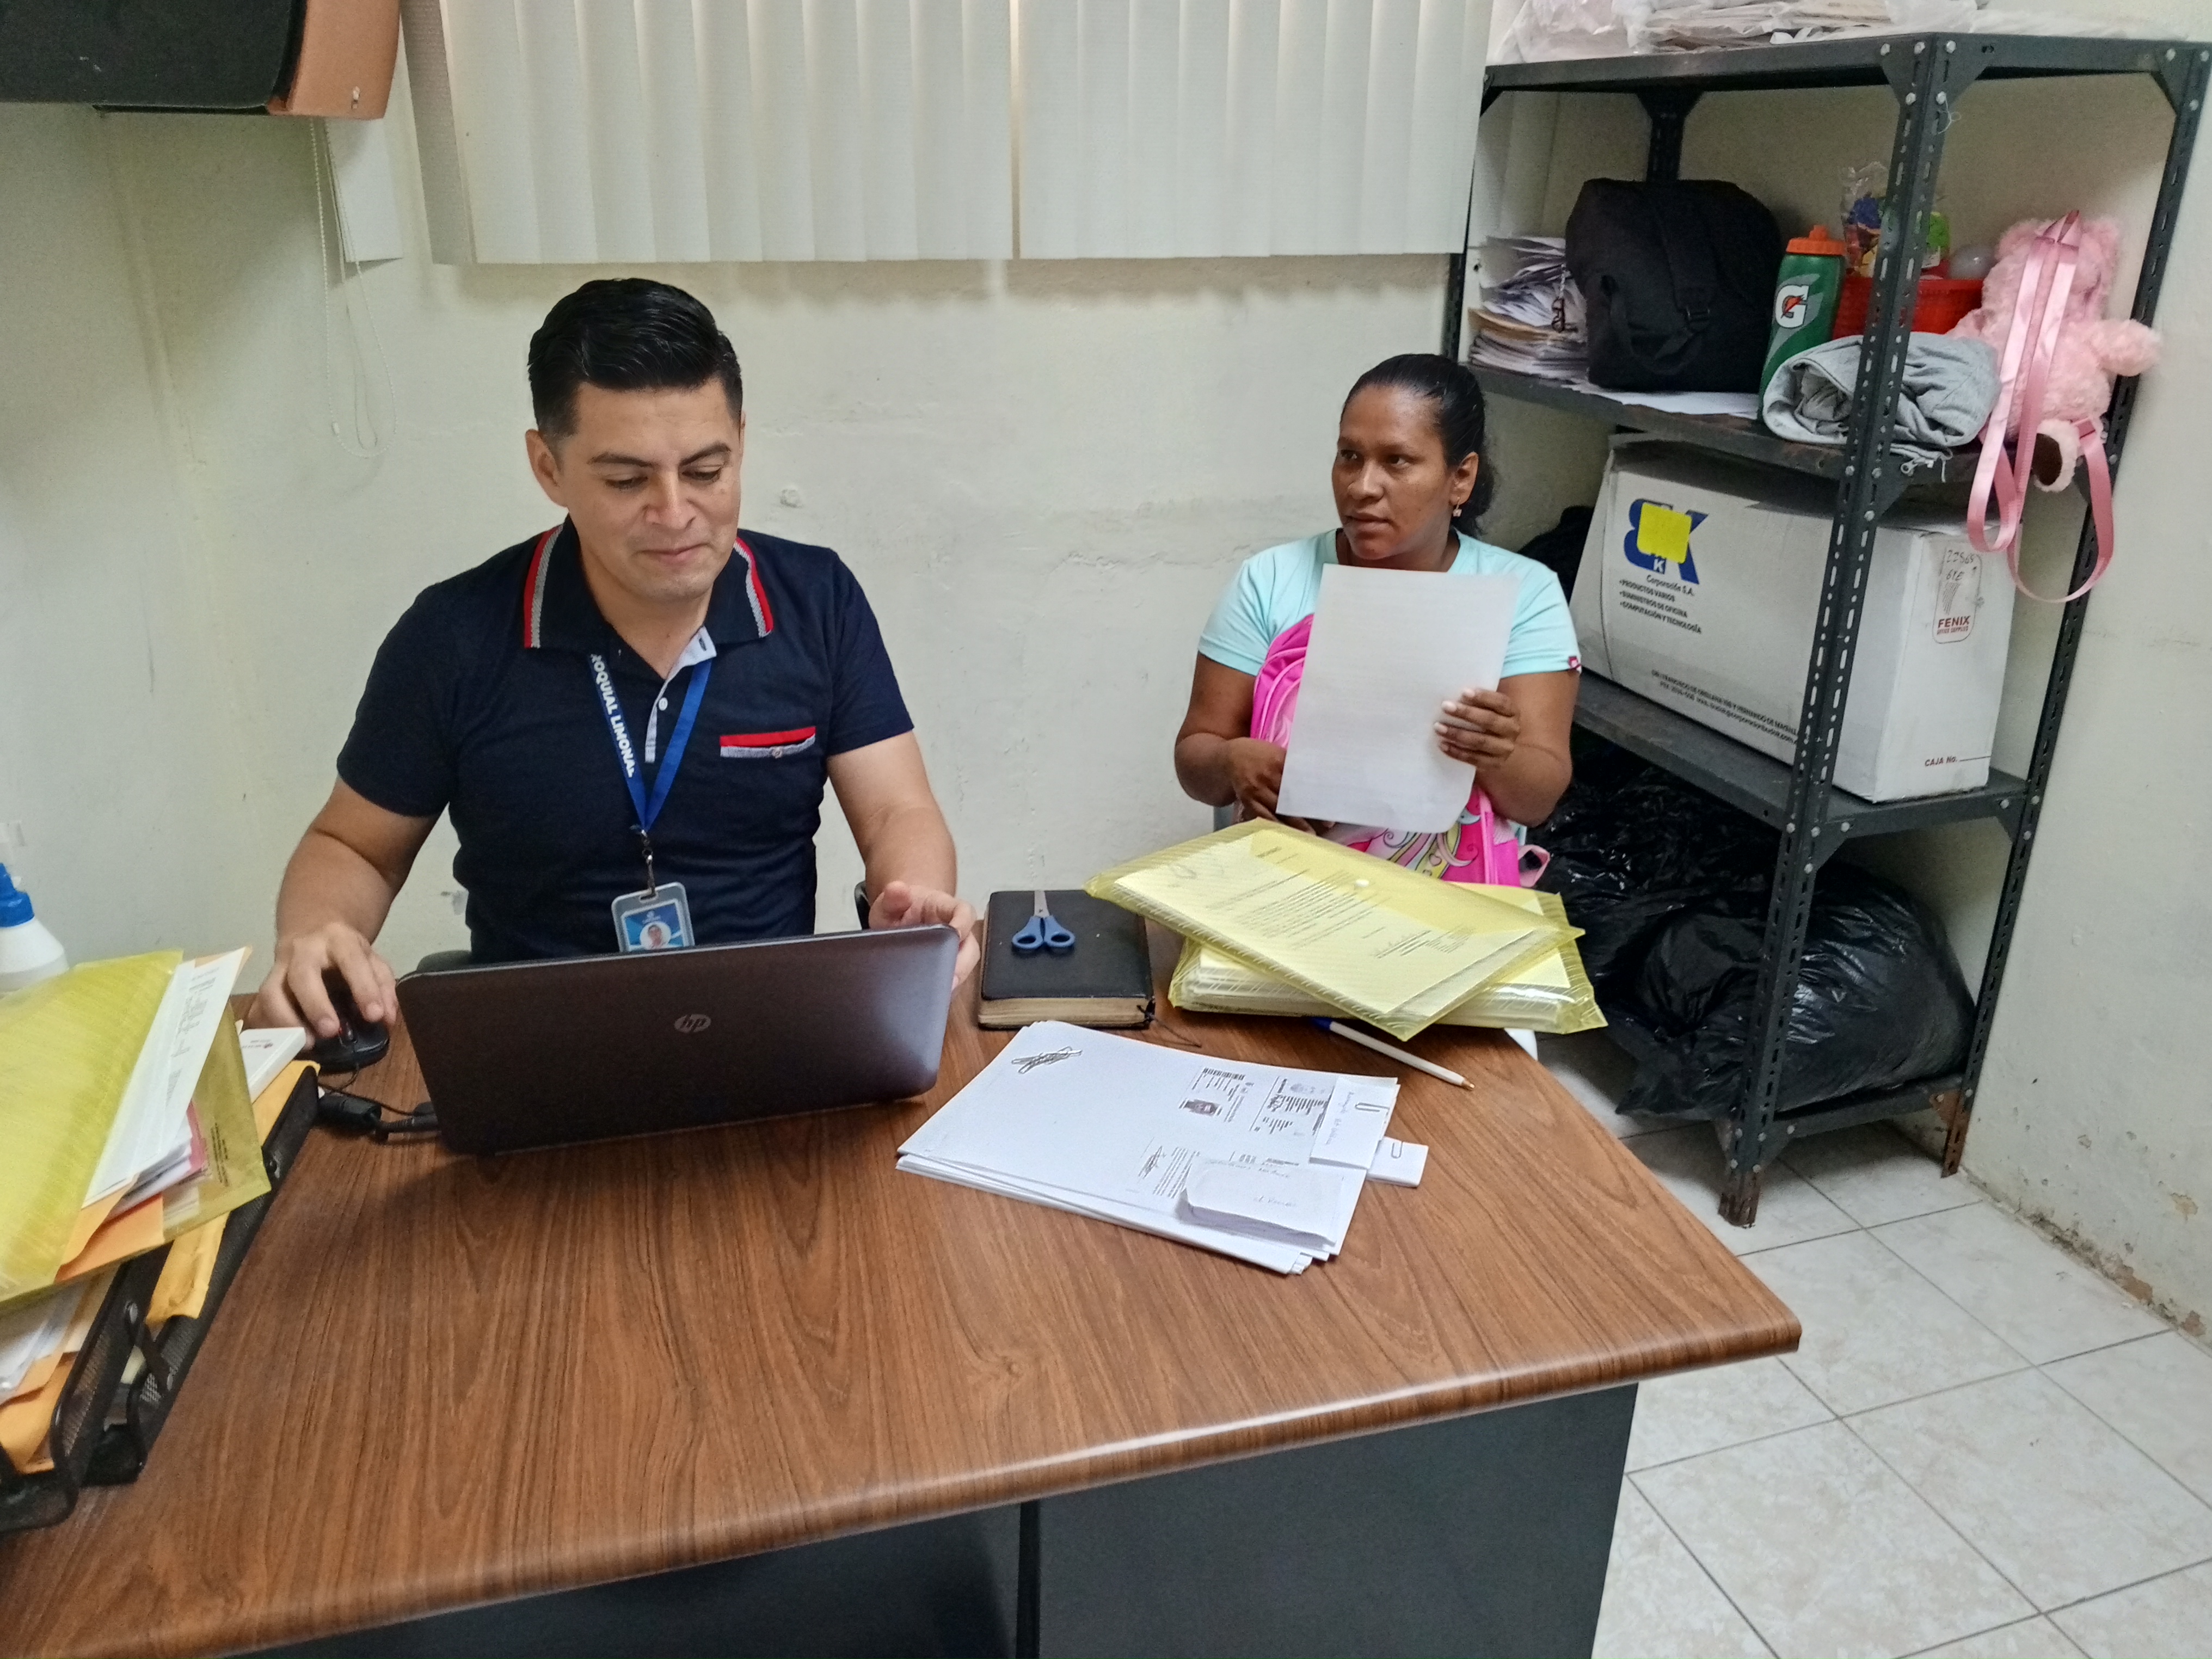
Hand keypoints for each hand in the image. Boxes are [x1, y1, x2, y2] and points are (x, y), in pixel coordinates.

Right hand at [250, 922, 396, 1038]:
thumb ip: (383, 986)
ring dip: (286, 1020)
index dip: (364, 989)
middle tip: (331, 1031)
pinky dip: (269, 1027)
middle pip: (302, 975)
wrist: (312, 927)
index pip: (351, 961)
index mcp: (338, 940)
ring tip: (308, 1043)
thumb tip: (386, 1018)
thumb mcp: (371, 959)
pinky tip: (284, 1043)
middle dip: (315, 1005)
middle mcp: (304, 950)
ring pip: (271, 992)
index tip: (375, 1016)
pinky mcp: (265, 984)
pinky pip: (258, 1007)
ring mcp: (279, 967)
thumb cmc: (346, 951)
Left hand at [870, 880, 981, 988]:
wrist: (899, 919)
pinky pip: (954, 981)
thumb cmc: (899, 909)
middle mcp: (956, 931)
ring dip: (957, 980)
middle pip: (971, 947)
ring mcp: (954, 951)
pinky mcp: (947, 969)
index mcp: (945, 908)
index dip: (964, 923)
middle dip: (963, 964)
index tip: (955, 934)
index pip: (964, 912)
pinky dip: (948, 990)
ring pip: (966, 967)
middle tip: (951, 979)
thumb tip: (896, 889)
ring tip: (943, 993)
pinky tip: (935, 999)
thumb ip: (893, 896)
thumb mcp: (890, 901)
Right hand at [1224, 738, 1328, 835]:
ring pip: (1280, 810)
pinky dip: (1277, 826)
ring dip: (1296, 824)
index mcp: (1279, 760)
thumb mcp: (1275, 752)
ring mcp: (1257, 790)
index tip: (1329, 801)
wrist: (1227, 759)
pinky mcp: (1248, 801)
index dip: (1315, 791)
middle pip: (1293, 796)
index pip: (1301, 777)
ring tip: (1310, 835)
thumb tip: (1318, 777)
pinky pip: (1264, 816)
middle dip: (1309, 812)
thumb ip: (1292, 764)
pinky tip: (1287, 836)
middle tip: (1327, 824)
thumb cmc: (1257, 755)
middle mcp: (1268, 776)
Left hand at [1437, 686, 1520, 768]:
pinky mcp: (1495, 764)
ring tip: (1439, 727)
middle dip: (1466, 713)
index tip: (1463, 692)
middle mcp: (1512, 730)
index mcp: (1512, 712)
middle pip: (1489, 720)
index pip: (1501, 703)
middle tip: (1445, 707)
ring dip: (1458, 734)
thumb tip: (1454, 695)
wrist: (1500, 748)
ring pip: (1481, 741)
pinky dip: (1457, 752)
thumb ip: (1478, 703)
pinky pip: (1474, 758)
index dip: (1484, 697)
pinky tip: (1443, 745)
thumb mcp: (1490, 709)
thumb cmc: (1488, 722)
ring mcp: (1505, 749)